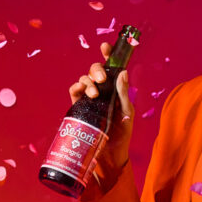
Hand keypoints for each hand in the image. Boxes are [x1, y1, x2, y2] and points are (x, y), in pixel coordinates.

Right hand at [67, 42, 133, 194]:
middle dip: (96, 69)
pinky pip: (74, 91)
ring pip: (84, 79)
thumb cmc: (122, 133)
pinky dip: (76, 87)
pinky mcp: (79, 108)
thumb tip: (123, 72)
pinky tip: (82, 92)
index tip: (106, 46)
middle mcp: (101, 91)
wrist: (110, 155)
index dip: (108, 55)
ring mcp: (89, 99)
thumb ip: (124, 93)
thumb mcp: (127, 113)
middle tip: (102, 78)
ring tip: (95, 92)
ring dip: (87, 80)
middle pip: (95, 71)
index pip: (111, 68)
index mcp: (115, 89)